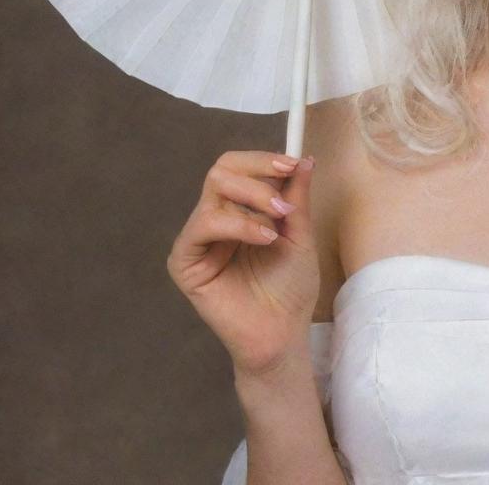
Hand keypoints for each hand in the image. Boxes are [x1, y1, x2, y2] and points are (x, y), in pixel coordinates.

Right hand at [166, 150, 320, 377]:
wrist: (283, 331)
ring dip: (254, 202)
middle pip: (222, 170)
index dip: (263, 160)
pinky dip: (239, 225)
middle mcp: (214, 218)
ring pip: (214, 192)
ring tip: (277, 226)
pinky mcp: (185, 261)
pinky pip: (204, 225)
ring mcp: (197, 238)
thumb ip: (296, 195)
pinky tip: (264, 239)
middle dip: (258, 176)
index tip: (292, 163)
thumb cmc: (290, 286)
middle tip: (283, 200)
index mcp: (238, 209)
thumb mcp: (299, 232)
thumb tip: (304, 158)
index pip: (238, 166)